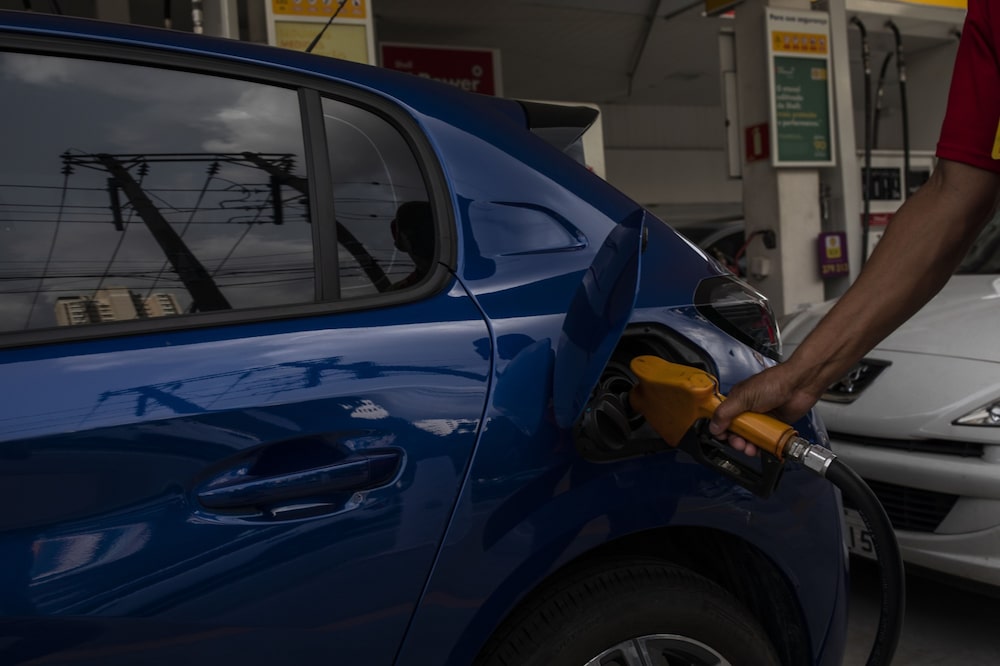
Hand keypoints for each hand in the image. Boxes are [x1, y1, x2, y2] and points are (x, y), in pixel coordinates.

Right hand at [708, 363, 822, 456]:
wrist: (800, 385)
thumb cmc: (775, 382)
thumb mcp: (744, 397)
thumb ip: (725, 413)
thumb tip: (713, 427)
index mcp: (737, 400)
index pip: (722, 418)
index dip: (721, 429)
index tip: (723, 437)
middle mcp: (748, 410)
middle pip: (736, 431)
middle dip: (736, 440)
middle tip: (740, 443)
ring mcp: (762, 418)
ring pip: (750, 438)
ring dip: (748, 446)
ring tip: (751, 448)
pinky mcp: (774, 425)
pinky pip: (765, 440)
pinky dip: (763, 447)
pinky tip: (762, 448)